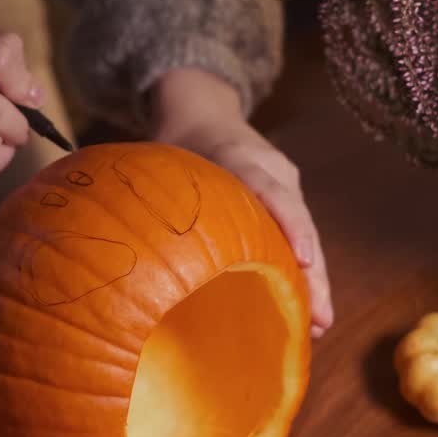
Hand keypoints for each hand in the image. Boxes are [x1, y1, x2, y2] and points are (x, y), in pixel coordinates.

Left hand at [148, 68, 334, 337]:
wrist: (202, 110)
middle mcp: (271, 168)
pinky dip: (300, 272)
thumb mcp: (159, 158)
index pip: (269, 187)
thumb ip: (149, 192)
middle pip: (298, 220)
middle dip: (312, 271)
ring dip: (312, 280)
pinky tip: (302, 312)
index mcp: (238, 155)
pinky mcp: (287, 199)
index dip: (287, 223)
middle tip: (320, 318)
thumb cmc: (175, 141)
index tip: (302, 259)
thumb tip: (117, 247)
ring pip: (304, 233)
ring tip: (317, 326)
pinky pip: (297, 236)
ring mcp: (285, 183)